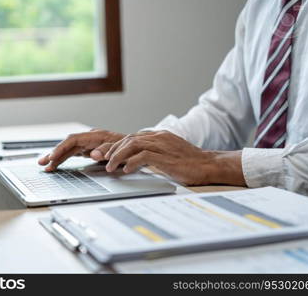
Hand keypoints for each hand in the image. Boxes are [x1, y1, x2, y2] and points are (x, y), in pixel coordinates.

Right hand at [38, 129, 124, 170]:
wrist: (138, 147)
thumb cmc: (130, 148)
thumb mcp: (122, 150)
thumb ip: (107, 151)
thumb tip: (93, 153)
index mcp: (97, 135)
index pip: (73, 140)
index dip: (61, 148)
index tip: (52, 157)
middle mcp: (90, 138)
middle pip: (67, 144)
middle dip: (54, 154)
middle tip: (42, 163)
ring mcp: (89, 143)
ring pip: (68, 149)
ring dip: (57, 157)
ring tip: (45, 167)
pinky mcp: (89, 149)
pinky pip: (73, 153)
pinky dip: (64, 159)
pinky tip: (56, 165)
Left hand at [104, 130, 245, 185]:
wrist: (209, 165)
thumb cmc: (188, 163)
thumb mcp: (167, 155)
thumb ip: (151, 154)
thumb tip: (133, 161)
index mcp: (158, 136)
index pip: (131, 137)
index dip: (115, 146)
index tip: (103, 154)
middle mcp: (158, 137)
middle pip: (128, 139)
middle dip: (111, 149)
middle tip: (99, 159)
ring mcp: (162, 145)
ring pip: (132, 145)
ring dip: (118, 156)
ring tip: (109, 167)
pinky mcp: (166, 156)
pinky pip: (144, 156)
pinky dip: (132, 162)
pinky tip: (126, 170)